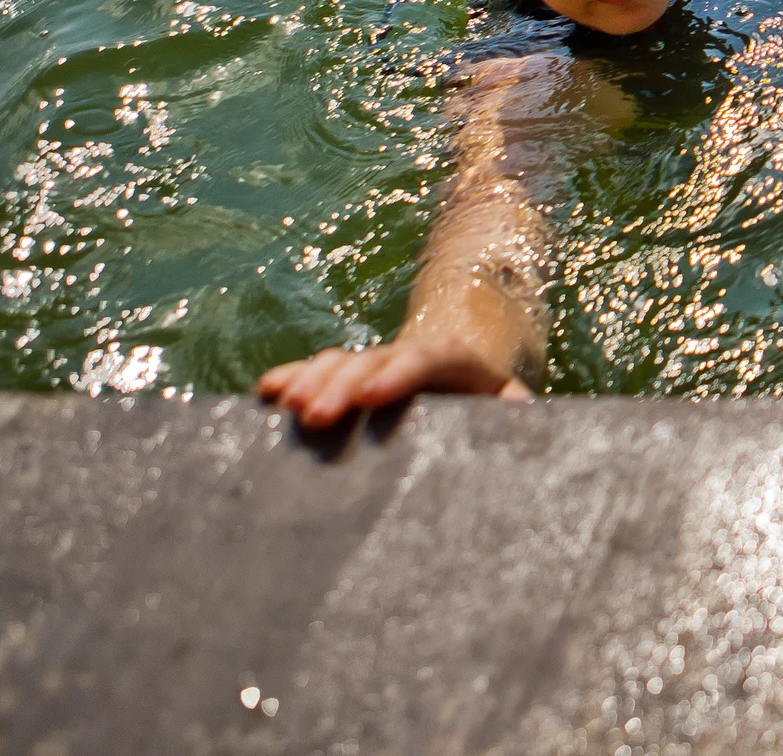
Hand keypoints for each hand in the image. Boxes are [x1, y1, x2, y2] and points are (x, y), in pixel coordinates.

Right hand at [257, 334, 531, 429]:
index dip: (400, 374)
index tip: (371, 398)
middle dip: (342, 384)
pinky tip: (265, 391)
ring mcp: (380, 365)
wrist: (479, 392)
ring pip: (343, 360)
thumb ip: (517, 420)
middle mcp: (415, 358)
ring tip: (284, 405)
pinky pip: (320, 371)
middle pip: (377, 358)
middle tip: (313, 417)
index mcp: (462, 364)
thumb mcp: (515, 415)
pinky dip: (293, 377)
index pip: (432, 357)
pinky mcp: (353, 379)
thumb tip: (515, 424)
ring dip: (311, 379)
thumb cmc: (497, 417)